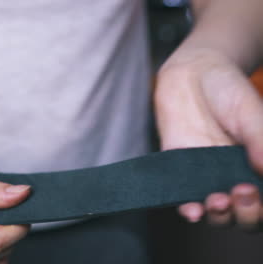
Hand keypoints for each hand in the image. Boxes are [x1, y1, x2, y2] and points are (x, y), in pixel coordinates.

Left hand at [155, 48, 262, 229]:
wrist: (191, 74)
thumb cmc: (227, 91)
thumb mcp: (250, 112)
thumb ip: (260, 140)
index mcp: (257, 166)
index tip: (259, 190)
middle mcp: (234, 177)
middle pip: (245, 215)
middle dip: (246, 213)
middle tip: (242, 192)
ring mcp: (206, 177)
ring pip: (217, 213)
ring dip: (220, 216)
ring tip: (218, 201)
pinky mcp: (179, 172)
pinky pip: (183, 199)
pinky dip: (188, 210)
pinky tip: (192, 210)